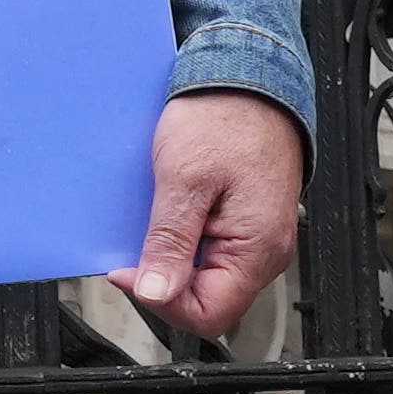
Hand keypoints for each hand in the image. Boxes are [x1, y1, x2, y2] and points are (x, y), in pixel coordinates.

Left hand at [122, 91, 305, 339]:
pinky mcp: (242, 222)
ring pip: (204, 276)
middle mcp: (264, 252)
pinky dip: (180, 240)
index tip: (129, 272)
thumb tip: (156, 294)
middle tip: (133, 251)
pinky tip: (164, 217)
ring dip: (169, 259)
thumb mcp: (184, 181)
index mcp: (257, 250)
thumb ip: (171, 242)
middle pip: (206, 300)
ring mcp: (254, 238)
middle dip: (163, 281)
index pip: (208, 315)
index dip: (161, 302)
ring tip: (149, 226)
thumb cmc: (224, 118)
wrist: (249, 78)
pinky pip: (208, 250)